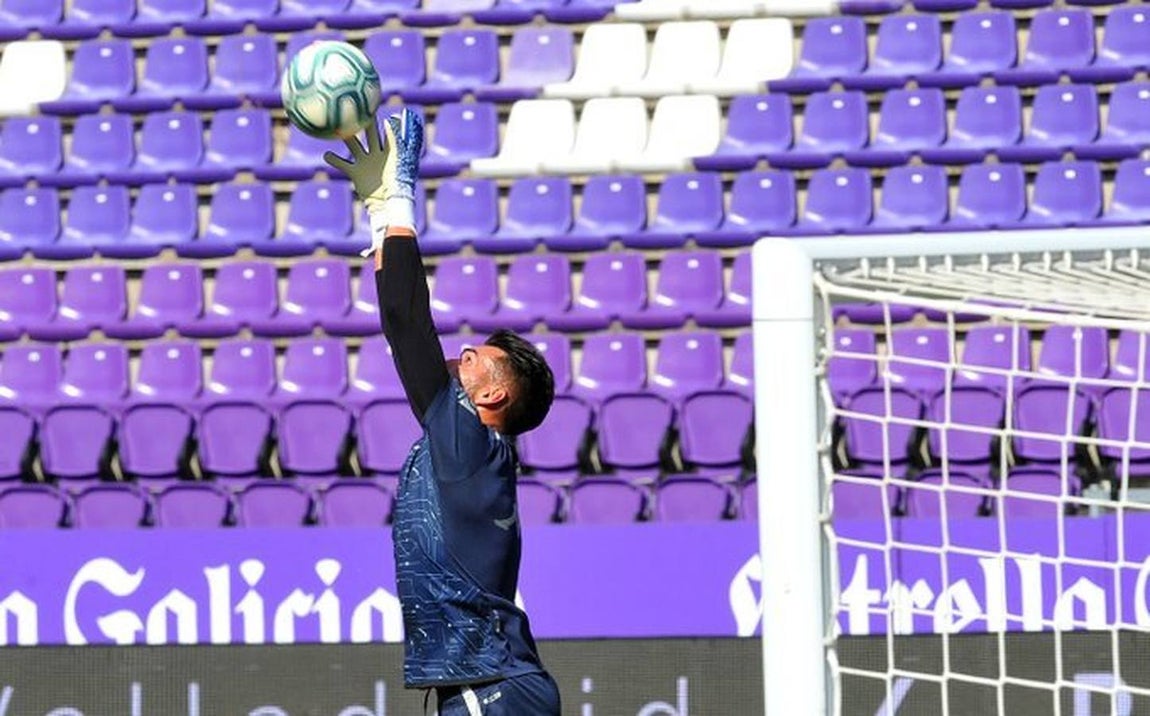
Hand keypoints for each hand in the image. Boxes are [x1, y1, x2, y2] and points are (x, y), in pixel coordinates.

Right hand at [325, 109, 424, 250]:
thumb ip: (398, 143)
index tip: (380, 108)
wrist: (389, 204)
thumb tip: (396, 123)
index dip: (384, 120)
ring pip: (353, 145)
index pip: (387, 132)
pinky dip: (334, 160)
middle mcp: (377, 154)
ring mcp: (365, 162)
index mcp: (390, 152)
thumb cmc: (399, 186)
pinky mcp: (355, 173)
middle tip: (355, 107)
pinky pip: (342, 164)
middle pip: (369, 134)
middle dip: (364, 122)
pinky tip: (326, 155)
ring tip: (336, 127)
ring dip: (345, 137)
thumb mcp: (401, 162)